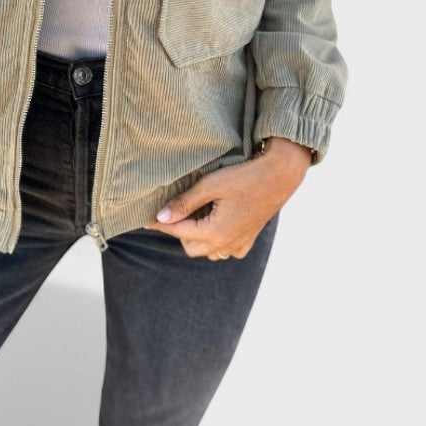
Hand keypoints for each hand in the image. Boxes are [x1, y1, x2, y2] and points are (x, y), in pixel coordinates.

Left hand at [143, 136, 312, 258]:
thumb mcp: (210, 185)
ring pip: (207, 250)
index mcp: (215, 233)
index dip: (160, 224)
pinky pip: (226, 250)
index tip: (145, 218)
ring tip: (195, 214)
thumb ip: (184, 202)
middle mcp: (226, 245)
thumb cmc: (244, 176)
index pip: (177, 231)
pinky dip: (216, 240)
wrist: (280, 175)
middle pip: (190, 246)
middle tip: (174, 211)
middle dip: (179, 231)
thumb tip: (161, 217)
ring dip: (197, 237)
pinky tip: (216, 222)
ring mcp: (239, 244)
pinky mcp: (249, 239)